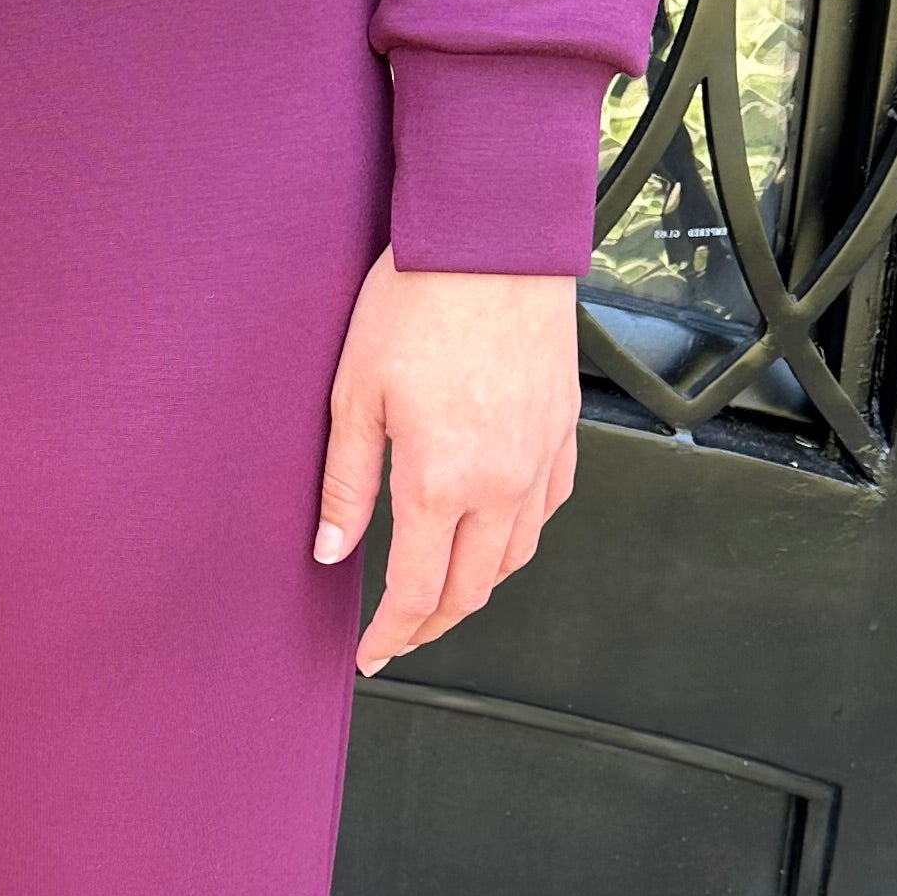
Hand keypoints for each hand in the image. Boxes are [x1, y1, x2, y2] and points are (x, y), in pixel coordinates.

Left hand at [314, 253, 578, 677]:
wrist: (492, 241)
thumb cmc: (418, 302)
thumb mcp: (354, 395)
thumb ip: (345, 484)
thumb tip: (332, 550)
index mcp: (440, 482)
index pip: (417, 592)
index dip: (391, 634)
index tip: (371, 654)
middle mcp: (501, 483)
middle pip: (471, 589)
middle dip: (431, 625)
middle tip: (399, 638)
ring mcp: (540, 460)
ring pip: (514, 557)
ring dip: (475, 588)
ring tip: (440, 596)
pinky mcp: (563, 433)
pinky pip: (547, 510)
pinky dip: (516, 539)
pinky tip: (491, 535)